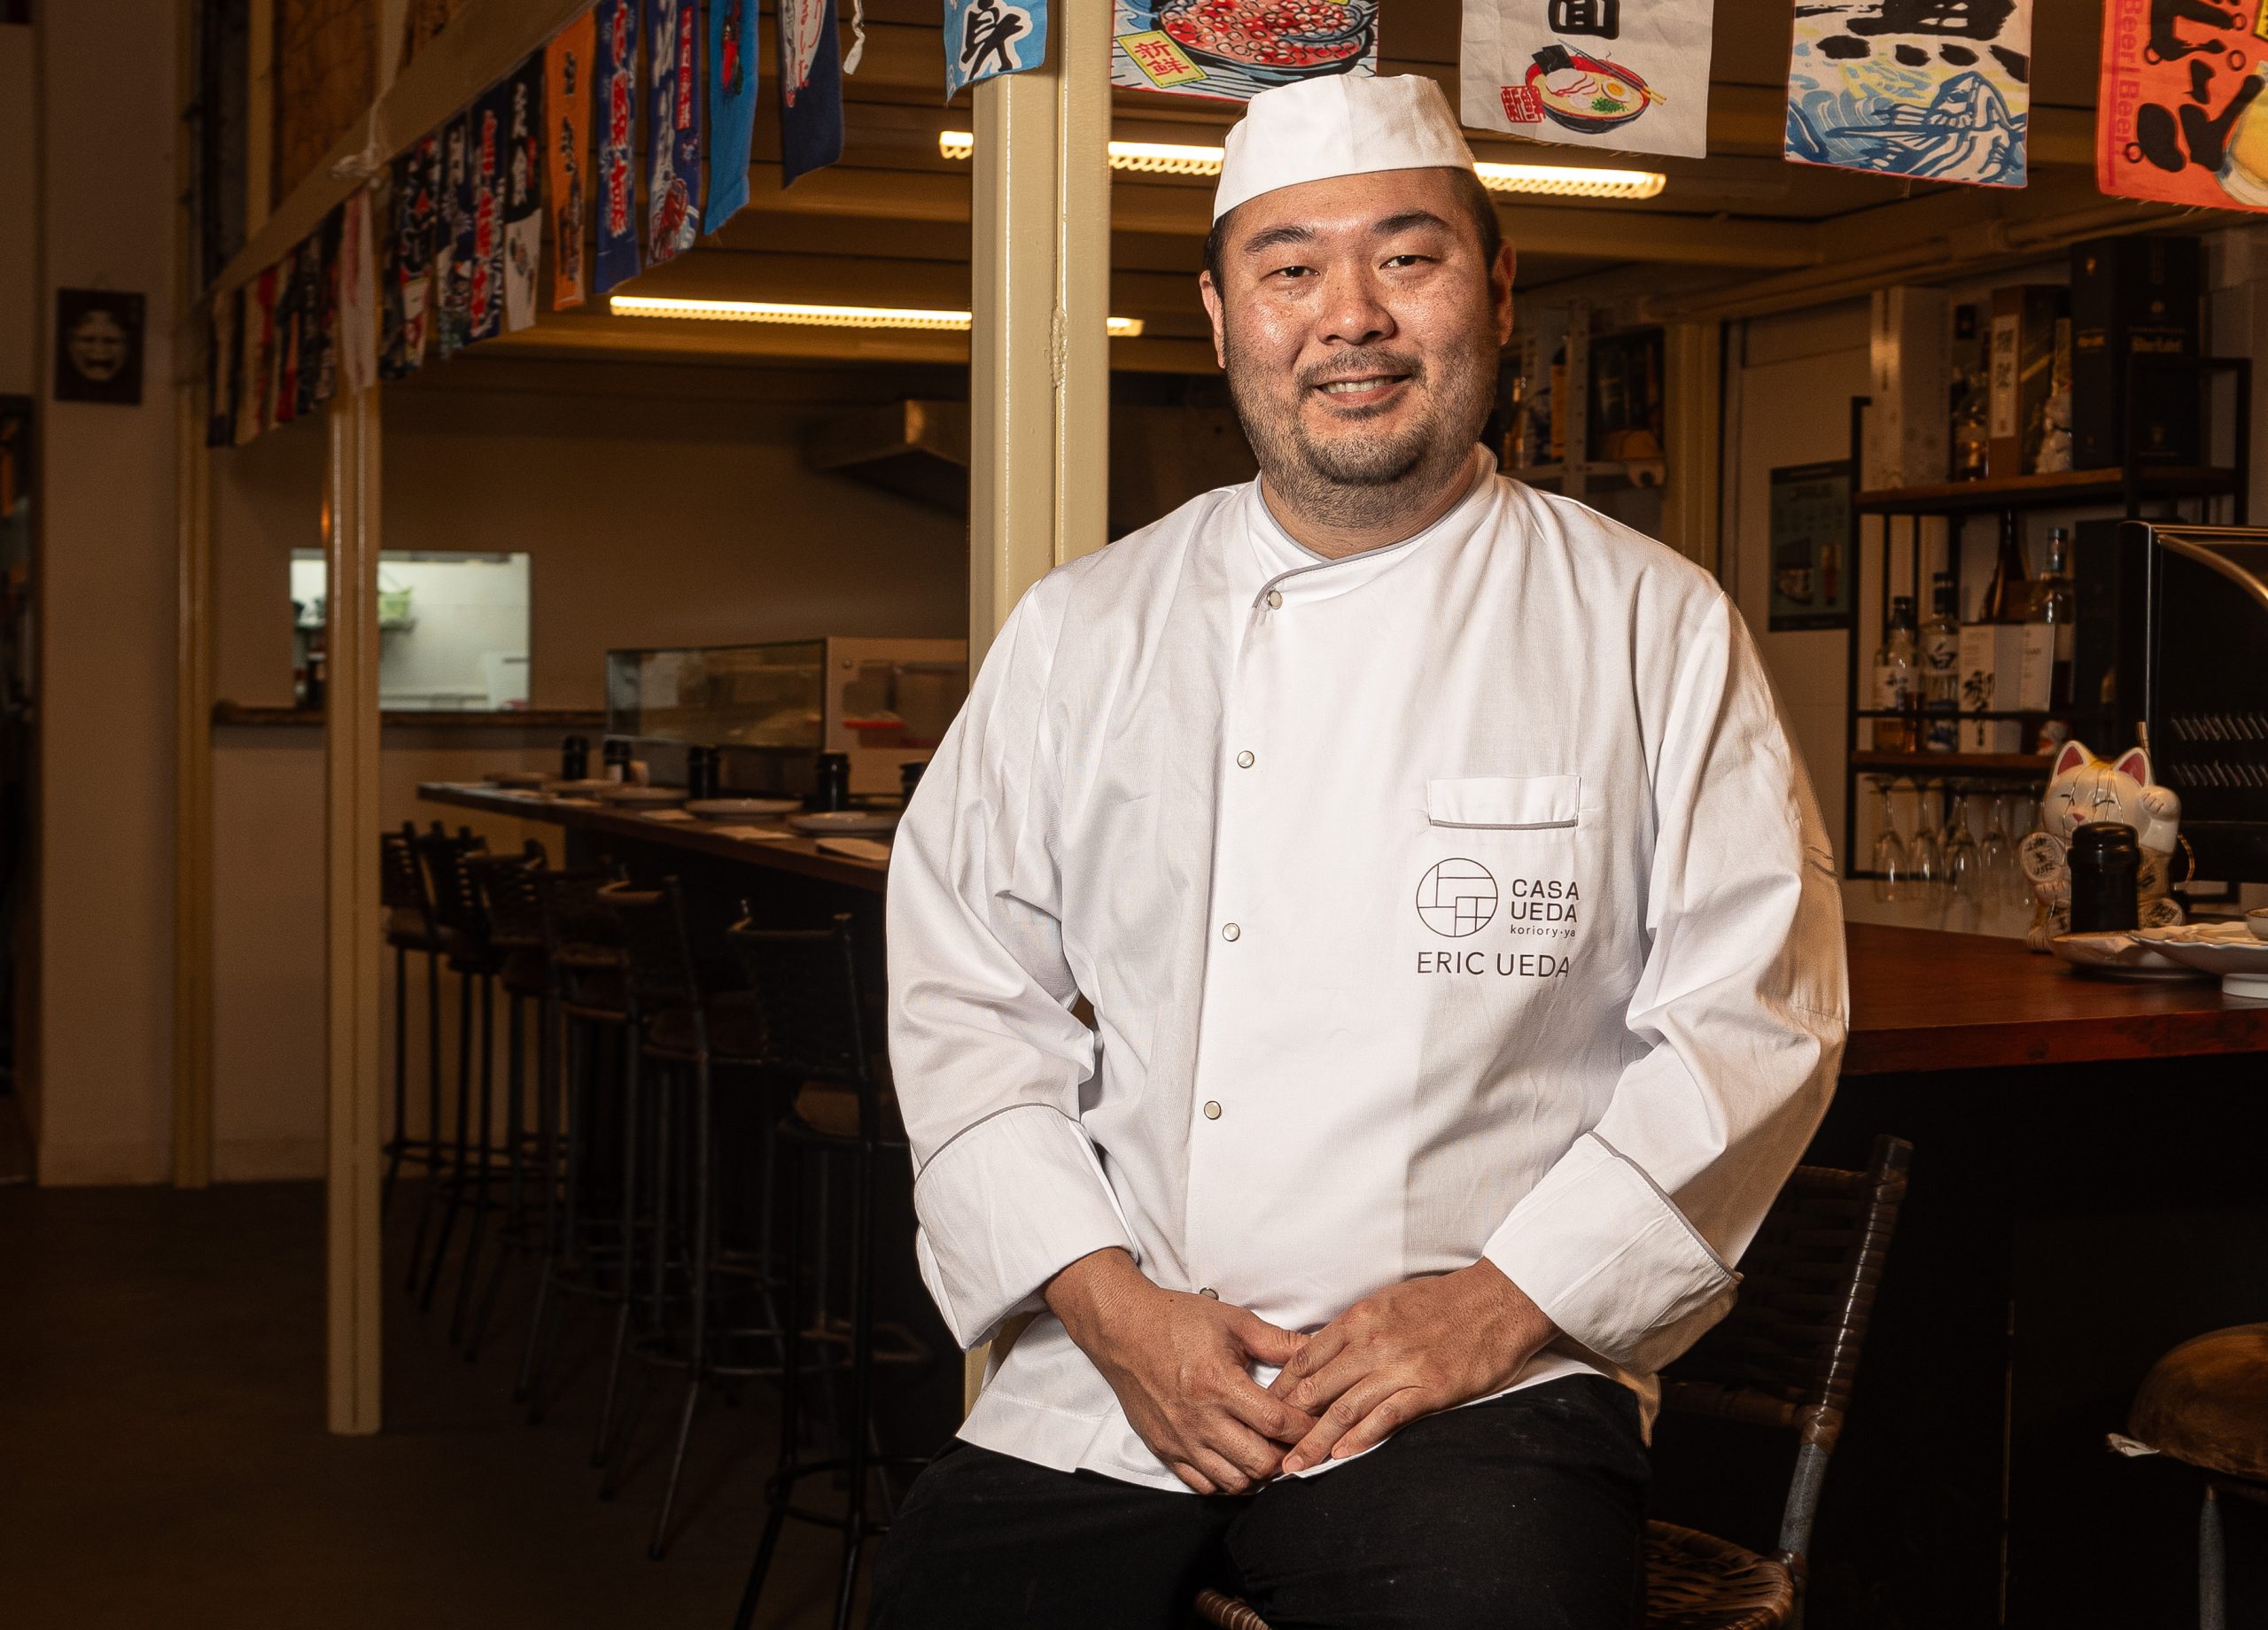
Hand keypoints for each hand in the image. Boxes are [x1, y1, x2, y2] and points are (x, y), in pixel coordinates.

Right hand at [1046, 1248, 1315, 1493]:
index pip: (1277, 1422)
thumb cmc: (1178, 1321)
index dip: (1306, 1427)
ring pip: (1236, 1482)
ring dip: (1261, 1473)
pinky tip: (1240, 1462)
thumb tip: (1317, 1351)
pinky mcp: (1165, 1450)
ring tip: (1273, 1453)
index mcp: (1218, 1384)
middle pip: (1261, 1462)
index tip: (1321, 1423)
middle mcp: (1199, 1419)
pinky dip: (1229, 1481)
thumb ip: (1278, 1342)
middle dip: (1289, 1455)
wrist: (1122, 1330)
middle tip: (1300, 1442)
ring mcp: (1180, 1440)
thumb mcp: (1233, 1322)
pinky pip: (1205, 1486)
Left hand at [1267, 1260, 1555, 1473]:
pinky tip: (1342, 1457)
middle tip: (1266, 1447)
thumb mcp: (1389, 1302)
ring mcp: (1401, 1366)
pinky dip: (1361, 1438)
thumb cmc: (1444, 1300)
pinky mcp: (1430, 1388)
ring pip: (1344, 1407)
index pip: (1304, 1358)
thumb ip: (1356, 1329)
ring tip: (1294, 1466)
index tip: (1262, 1411)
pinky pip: (1387, 1416)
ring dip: (1315, 1440)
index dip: (1279, 1389)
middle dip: (1287, 1421)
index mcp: (1359, 1319)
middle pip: (1316, 1387)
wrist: (1499, 1299)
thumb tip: (1325, 1353)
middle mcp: (1372, 1342)